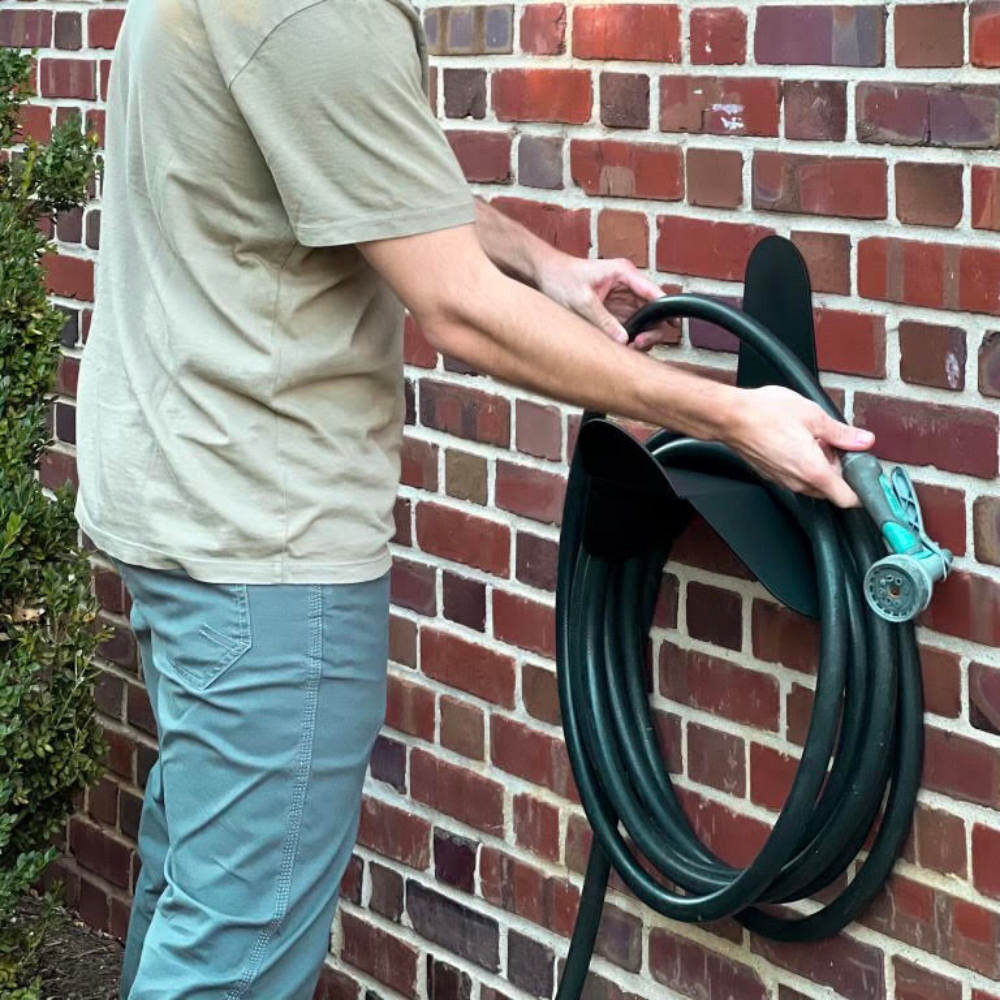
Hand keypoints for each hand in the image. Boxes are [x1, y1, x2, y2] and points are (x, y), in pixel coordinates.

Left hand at [536, 255, 674, 349]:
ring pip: (644, 320)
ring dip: (641, 335)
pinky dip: (630, 337)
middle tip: (639, 344)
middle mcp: (628, 285)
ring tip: (630, 348)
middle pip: (653, 309)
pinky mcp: (614, 310)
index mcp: (624, 273)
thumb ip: (603, 320)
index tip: (674, 325)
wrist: (544, 274)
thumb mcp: (582, 301)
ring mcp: (622, 298)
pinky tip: (623, 346)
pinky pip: (630, 325)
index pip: (653, 292)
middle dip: (652, 328)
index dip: (667, 308)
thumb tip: (623, 341)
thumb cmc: (561, 278)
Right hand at [724, 385, 875, 507]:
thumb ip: (842, 433)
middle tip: (839, 447)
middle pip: (831, 490)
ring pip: (813, 483)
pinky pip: (796, 477)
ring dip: (821, 467)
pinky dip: (804, 465)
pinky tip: (798, 442)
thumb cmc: (765, 414)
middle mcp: (798, 481)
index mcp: (813, 470)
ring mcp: (782, 480)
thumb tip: (863, 440)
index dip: (862, 491)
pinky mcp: (771, 475)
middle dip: (840, 471)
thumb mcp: (814, 416)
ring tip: (815, 440)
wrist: (730, 416)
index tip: (867, 479)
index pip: (848, 499)